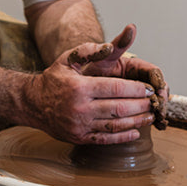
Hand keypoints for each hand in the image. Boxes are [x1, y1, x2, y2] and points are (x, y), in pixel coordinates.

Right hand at [23, 23, 163, 145]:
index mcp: (80, 87)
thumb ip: (90, 50)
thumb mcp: (68, 58)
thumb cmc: (54, 79)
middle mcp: (80, 108)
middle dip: (141, 105)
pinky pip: (106, 139)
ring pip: (115, 125)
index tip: (148, 89)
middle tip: (153, 102)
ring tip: (149, 116)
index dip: (136, 89)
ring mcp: (80, 125)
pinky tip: (135, 131)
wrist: (33, 103)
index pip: (116, 88)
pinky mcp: (80, 137)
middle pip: (119, 108)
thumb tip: (110, 46)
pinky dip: (123, 137)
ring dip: (136, 121)